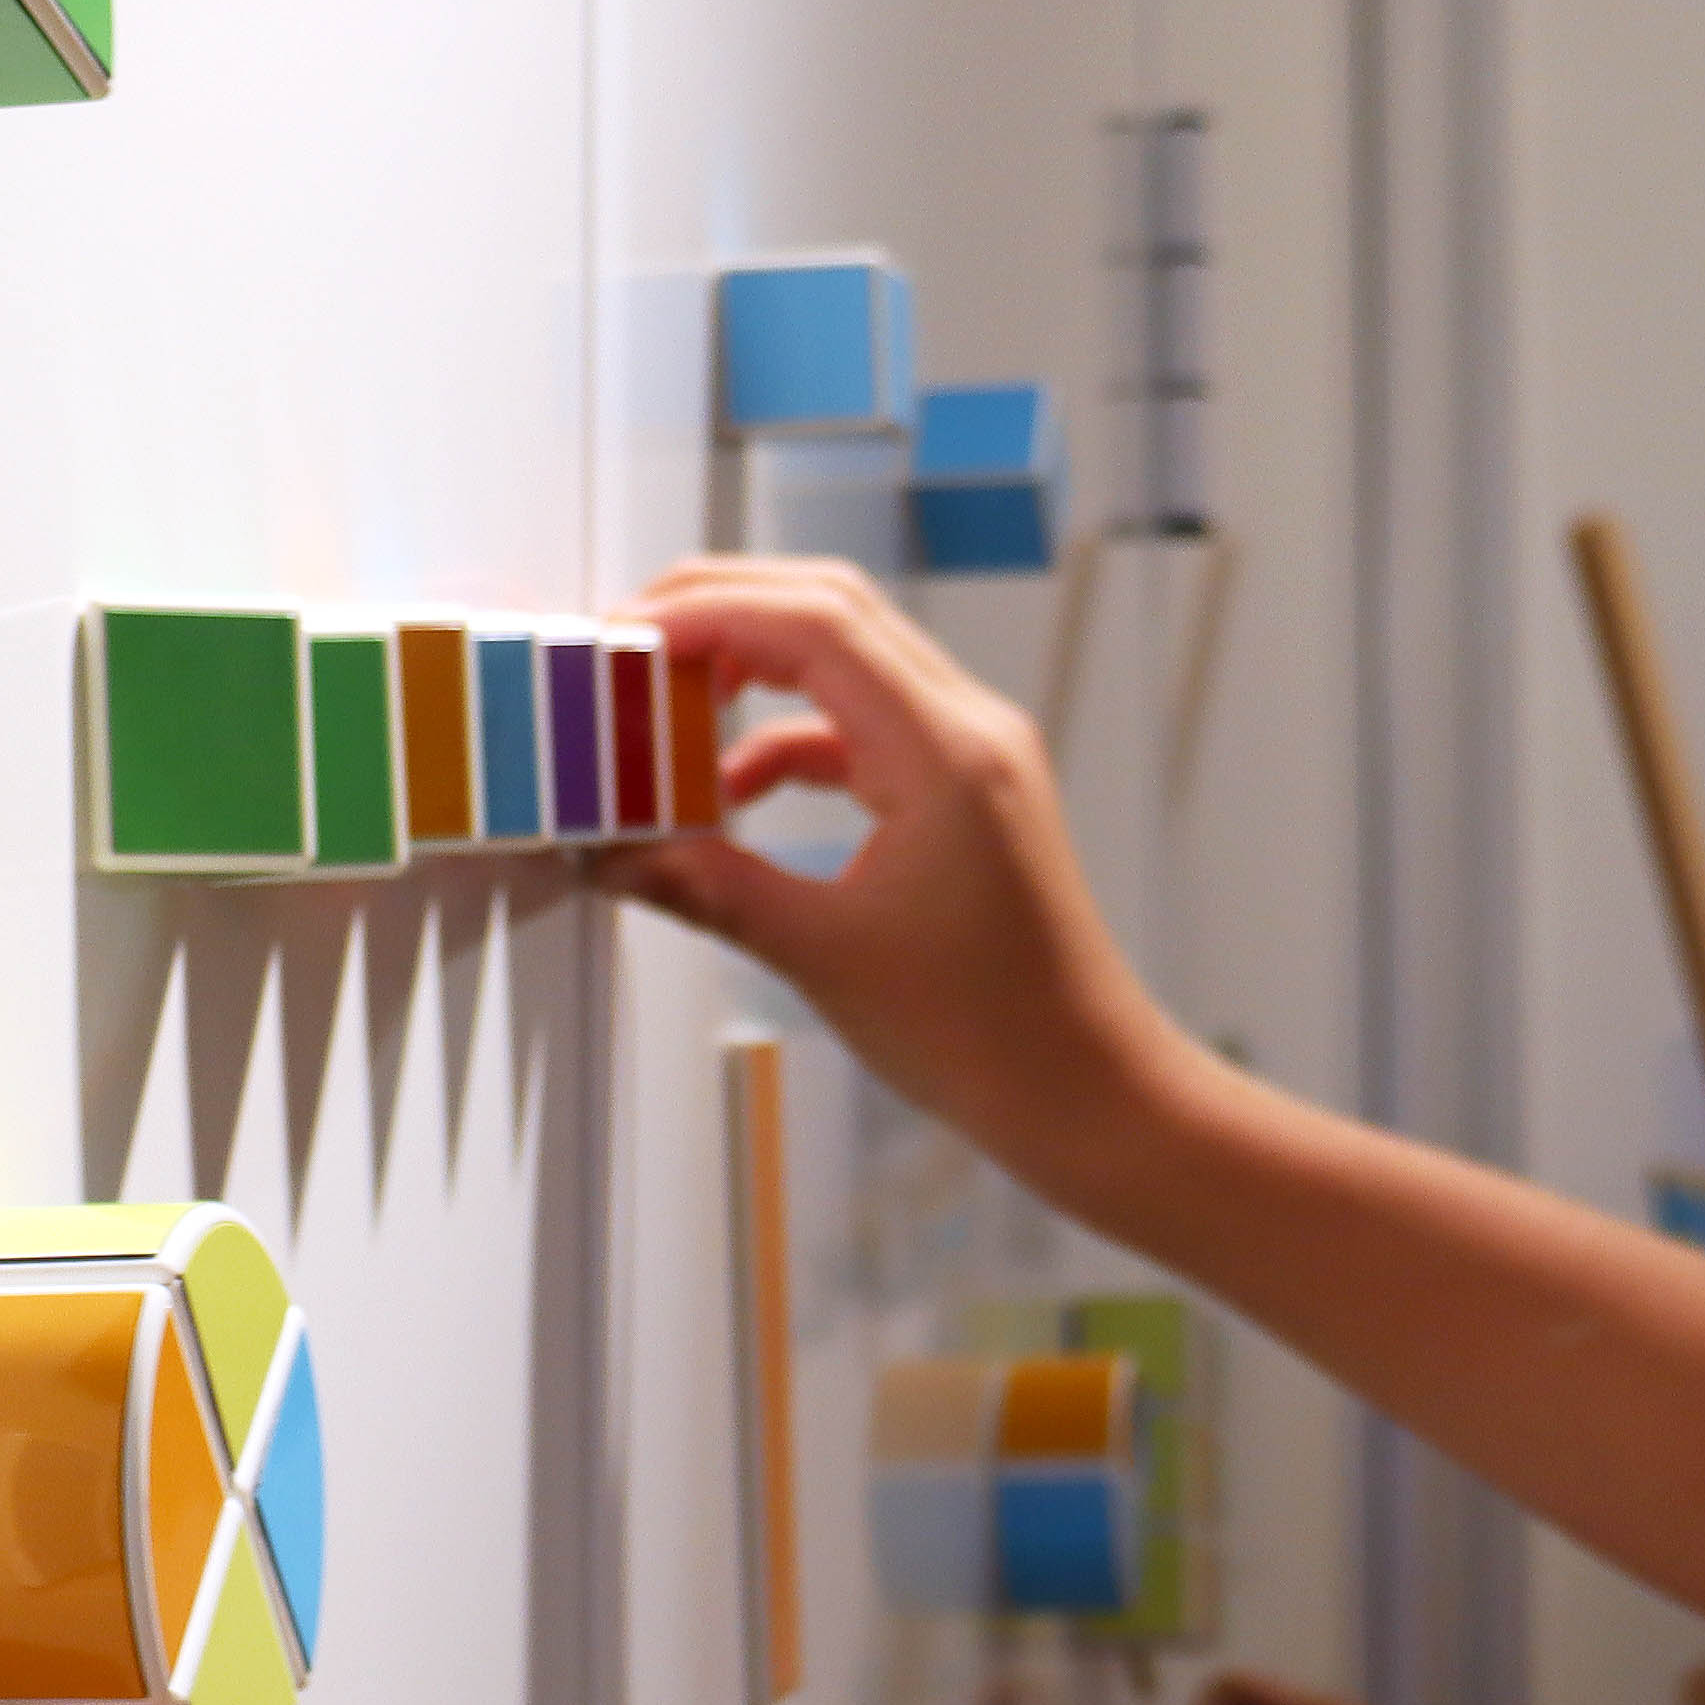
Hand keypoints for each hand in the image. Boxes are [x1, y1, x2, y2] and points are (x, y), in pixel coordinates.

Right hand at [607, 559, 1192, 1162]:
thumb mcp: (825, 958)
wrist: (1085, 1092)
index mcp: (947, 753)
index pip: (815, 623)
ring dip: (756, 671)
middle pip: (832, 612)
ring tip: (668, 711)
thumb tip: (619, 855)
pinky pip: (866, 728)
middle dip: (725, 611)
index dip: (709, 612)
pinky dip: (793, 741)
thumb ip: (712, 890)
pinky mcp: (966, 795)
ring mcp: (974, 757)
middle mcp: (970, 732)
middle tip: (633, 643)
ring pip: (849, 663)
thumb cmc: (990, 1037)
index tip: (628, 634)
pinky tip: (732, 792)